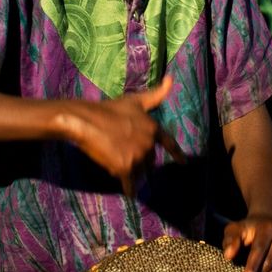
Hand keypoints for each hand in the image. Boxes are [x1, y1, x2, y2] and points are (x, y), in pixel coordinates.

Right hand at [61, 76, 186, 195]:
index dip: (177, 153)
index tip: (184, 163)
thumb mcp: (134, 100)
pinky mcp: (125, 168)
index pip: (168, 143)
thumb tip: (172, 78)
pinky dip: (129, 189)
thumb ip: (156, 94)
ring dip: (130, 170)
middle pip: (149, 160)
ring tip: (114, 158)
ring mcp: (138, 157)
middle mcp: (149, 144)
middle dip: (138, 159)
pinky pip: (130, 184)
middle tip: (120, 150)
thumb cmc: (108, 109)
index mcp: (153, 128)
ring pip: (139, 172)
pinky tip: (129, 193)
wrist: (87, 121)